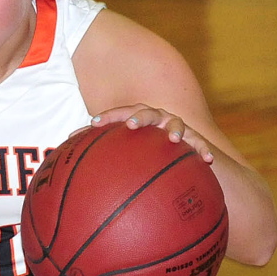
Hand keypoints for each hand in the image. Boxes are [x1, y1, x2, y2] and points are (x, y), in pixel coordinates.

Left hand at [91, 106, 214, 162]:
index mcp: (135, 121)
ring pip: (174, 123)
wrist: (180, 157)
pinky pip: (199, 144)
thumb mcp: (122, 158)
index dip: (107, 117)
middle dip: (138, 117)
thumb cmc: (144, 156)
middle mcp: (154, 120)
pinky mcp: (194, 140)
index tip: (93, 124)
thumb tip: (69, 163)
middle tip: (130, 126)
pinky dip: (203, 150)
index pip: (118, 115)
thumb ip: (100, 158)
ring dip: (173, 128)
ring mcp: (175, 128)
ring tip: (171, 139)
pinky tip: (207, 160)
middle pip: (145, 112)